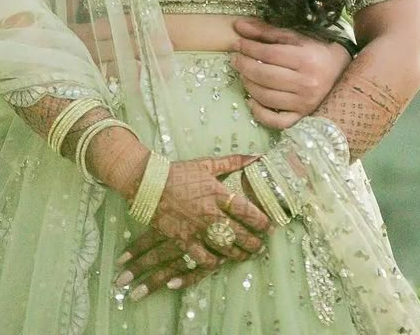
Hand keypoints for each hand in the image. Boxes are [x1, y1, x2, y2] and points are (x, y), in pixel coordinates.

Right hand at [113, 154, 271, 301]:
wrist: (149, 184)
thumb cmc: (180, 173)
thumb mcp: (207, 164)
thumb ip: (234, 161)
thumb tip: (257, 156)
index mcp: (218, 193)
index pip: (248, 211)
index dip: (262, 222)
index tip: (269, 226)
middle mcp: (211, 214)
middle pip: (241, 235)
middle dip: (254, 243)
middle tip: (260, 246)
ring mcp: (197, 229)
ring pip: (225, 250)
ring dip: (239, 255)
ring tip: (245, 255)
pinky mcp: (184, 241)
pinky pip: (203, 259)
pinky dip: (213, 263)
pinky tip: (219, 261)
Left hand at [231, 18, 351, 128]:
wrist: (344, 72)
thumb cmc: (318, 51)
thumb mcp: (296, 37)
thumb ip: (267, 32)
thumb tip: (238, 26)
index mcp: (306, 59)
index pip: (269, 54)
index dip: (248, 48)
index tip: (237, 44)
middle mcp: (307, 83)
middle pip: (265, 76)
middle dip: (244, 66)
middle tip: (235, 59)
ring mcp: (305, 103)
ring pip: (266, 97)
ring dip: (248, 85)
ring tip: (243, 74)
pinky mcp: (303, 117)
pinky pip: (277, 121)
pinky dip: (260, 113)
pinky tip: (251, 101)